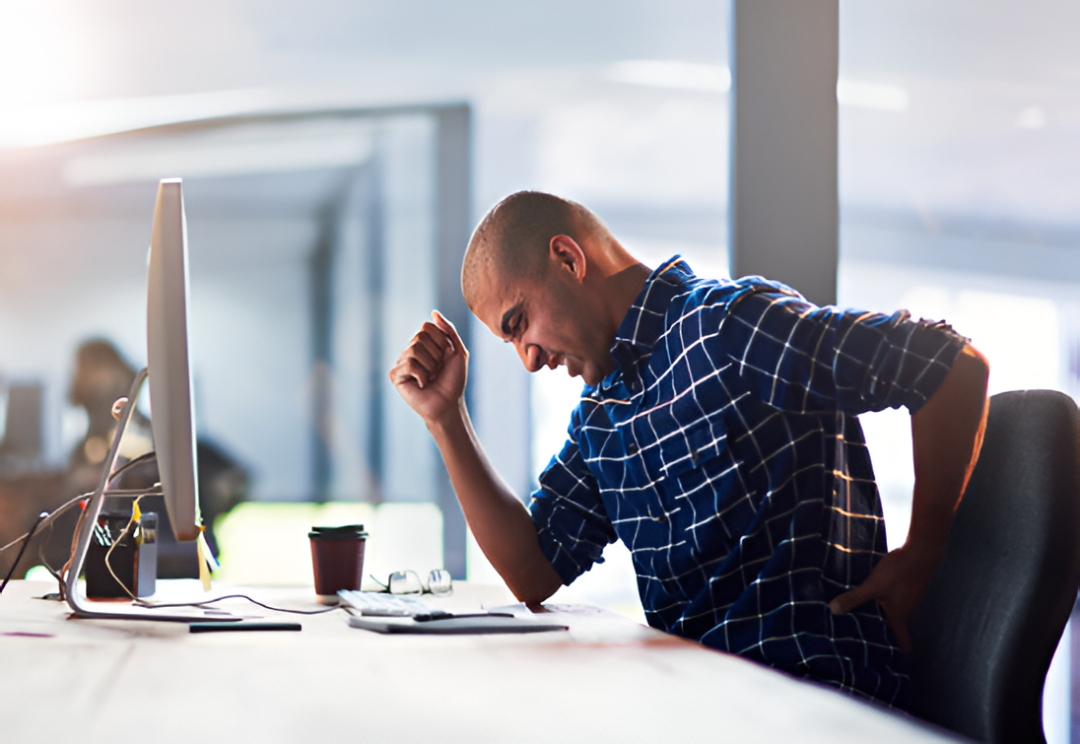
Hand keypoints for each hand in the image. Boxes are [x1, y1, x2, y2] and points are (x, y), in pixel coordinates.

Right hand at [389, 311, 468, 425]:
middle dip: (435, 354)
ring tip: (430, 377)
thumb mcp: (458, 351)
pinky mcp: (396, 375)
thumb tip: (433, 312)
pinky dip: (422, 375)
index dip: (441, 342)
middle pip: (420, 337)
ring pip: (414, 349)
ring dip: (430, 366)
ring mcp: (402, 362)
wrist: (449, 404)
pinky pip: (409, 364)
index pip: (427, 327)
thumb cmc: (454, 381)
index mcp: (424, 344)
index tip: (445, 357)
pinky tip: (423, 384)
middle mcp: (410, 350)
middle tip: (437, 370)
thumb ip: (448, 330)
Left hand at [828, 543, 941, 654]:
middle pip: (895, 630)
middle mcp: (906, 611)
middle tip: (864, 642)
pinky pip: (892, 601)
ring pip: (892, 614)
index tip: (888, 664)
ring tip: (861, 621)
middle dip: (882, 637)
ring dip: (880, 618)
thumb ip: (854, 598)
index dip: (898, 655)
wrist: (921, 550)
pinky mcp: (906, 587)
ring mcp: (908, 599)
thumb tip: (833, 610)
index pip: (903, 643)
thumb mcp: (872, 586)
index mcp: (899, 617)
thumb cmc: (899, 572)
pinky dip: (882, 604)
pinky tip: (869, 598)